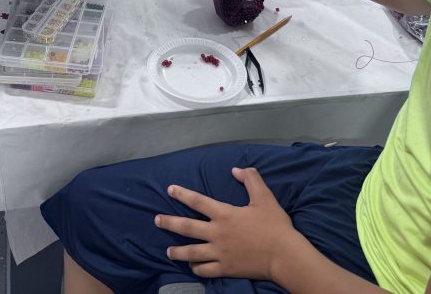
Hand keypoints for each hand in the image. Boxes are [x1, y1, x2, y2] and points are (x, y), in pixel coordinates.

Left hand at [155, 168, 297, 280]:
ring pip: (192, 252)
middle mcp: (217, 233)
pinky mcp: (226, 269)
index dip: (182, 194)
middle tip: (156, 221)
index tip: (170, 189)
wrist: (284, 255)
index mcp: (224, 214)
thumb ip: (250, 179)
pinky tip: (192, 266)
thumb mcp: (264, 196)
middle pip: (187, 228)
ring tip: (168, 251)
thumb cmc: (274, 225)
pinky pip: (205, 270)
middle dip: (169, 223)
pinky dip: (196, 268)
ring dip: (178, 251)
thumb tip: (236, 169)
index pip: (198, 201)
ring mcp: (220, 253)